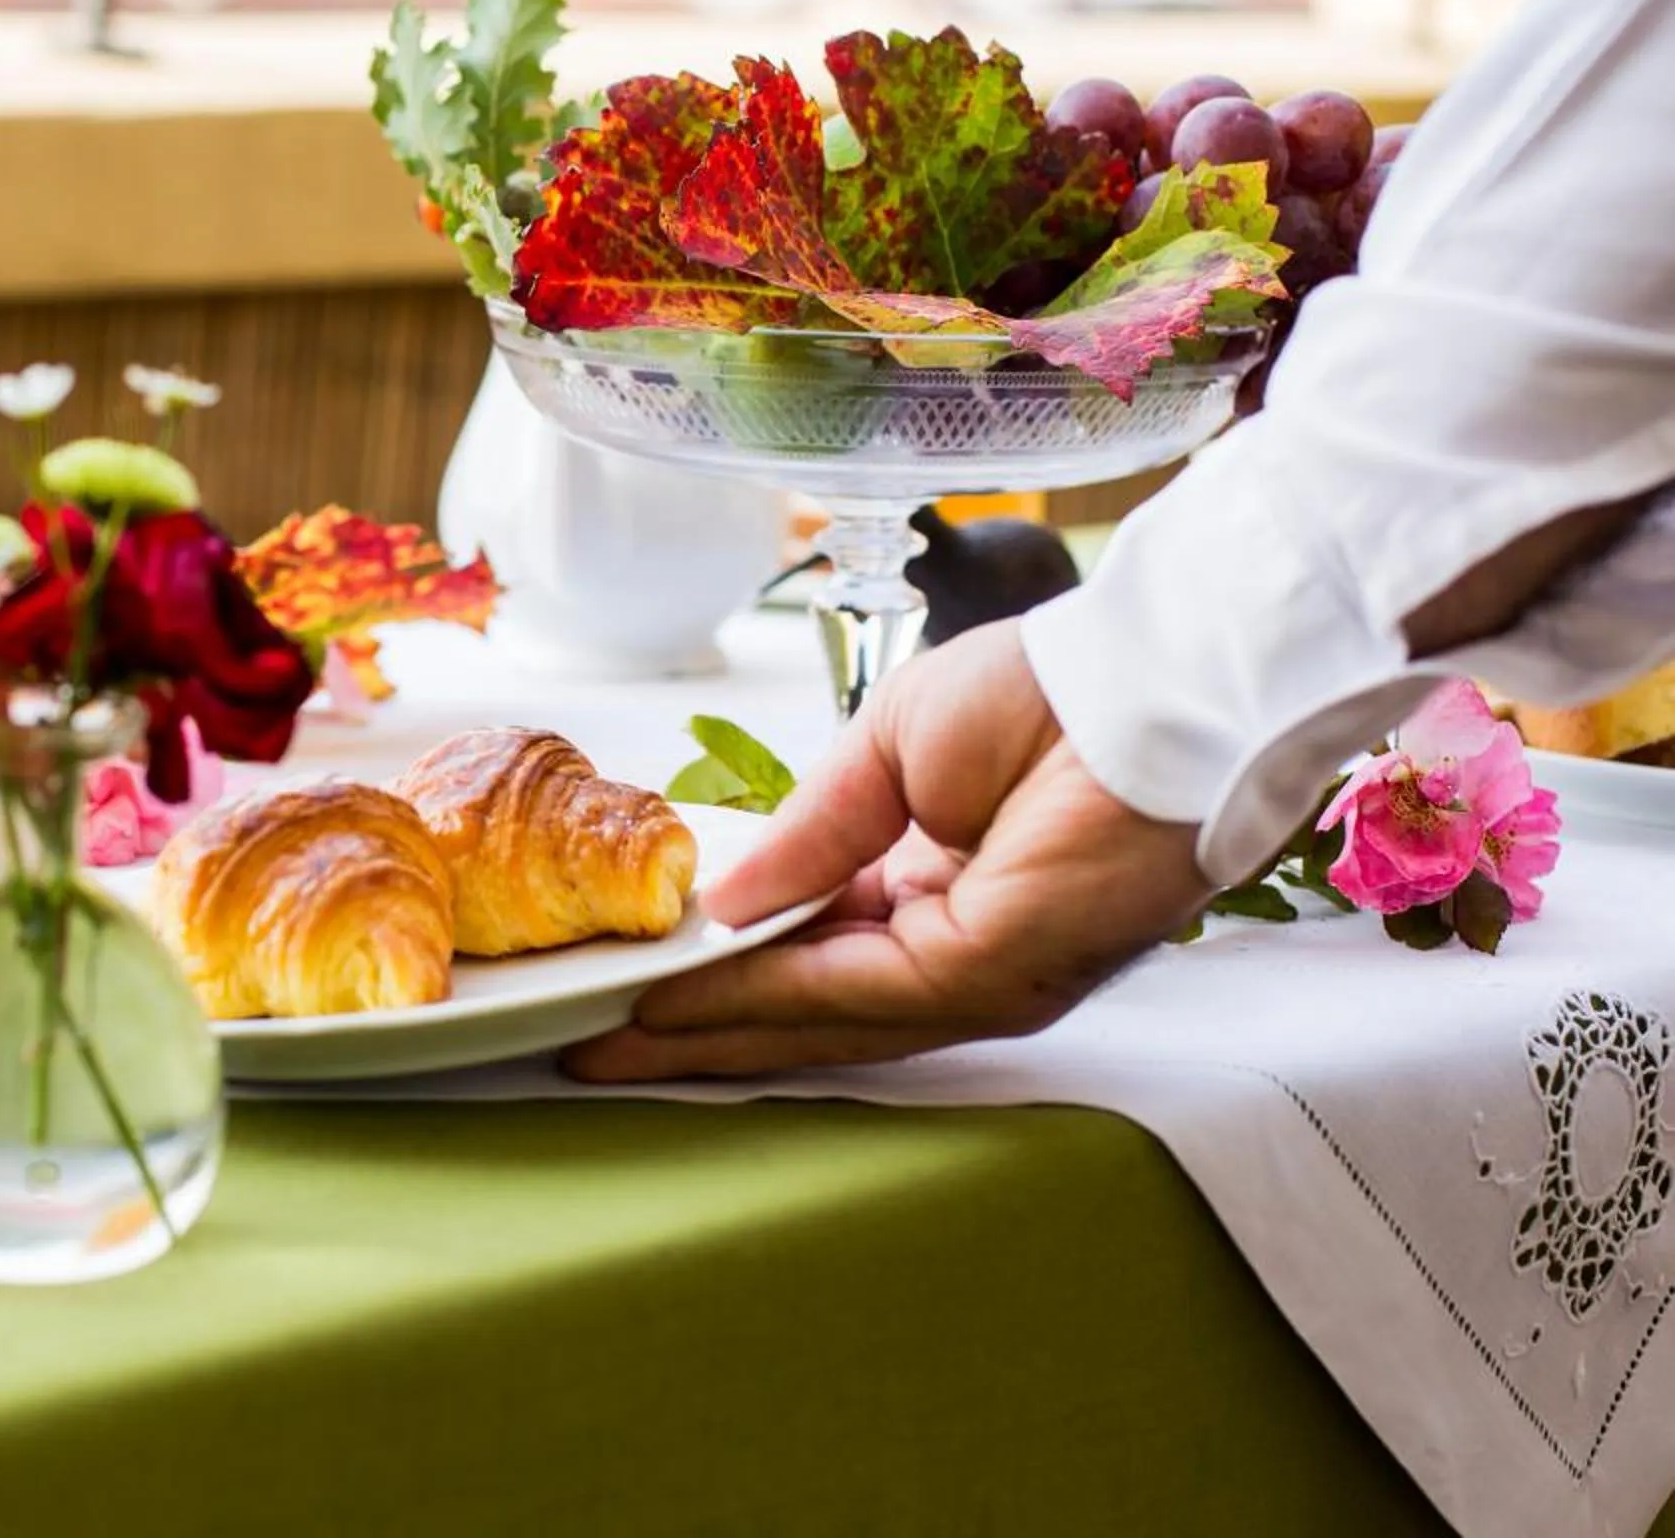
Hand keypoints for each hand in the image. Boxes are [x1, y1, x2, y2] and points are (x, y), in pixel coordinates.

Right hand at [563, 621, 1211, 1080]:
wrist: (1145, 684)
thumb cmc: (1047, 695)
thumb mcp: (890, 752)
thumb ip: (811, 832)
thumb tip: (721, 901)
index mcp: (939, 896)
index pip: (816, 958)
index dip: (722, 975)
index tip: (634, 986)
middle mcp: (959, 957)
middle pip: (806, 1015)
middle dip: (694, 1035)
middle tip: (590, 1050)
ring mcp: (978, 980)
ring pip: (819, 1024)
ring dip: (708, 1033)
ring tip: (612, 1039)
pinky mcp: (989, 977)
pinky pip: (853, 997)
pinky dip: (763, 1001)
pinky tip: (689, 1001)